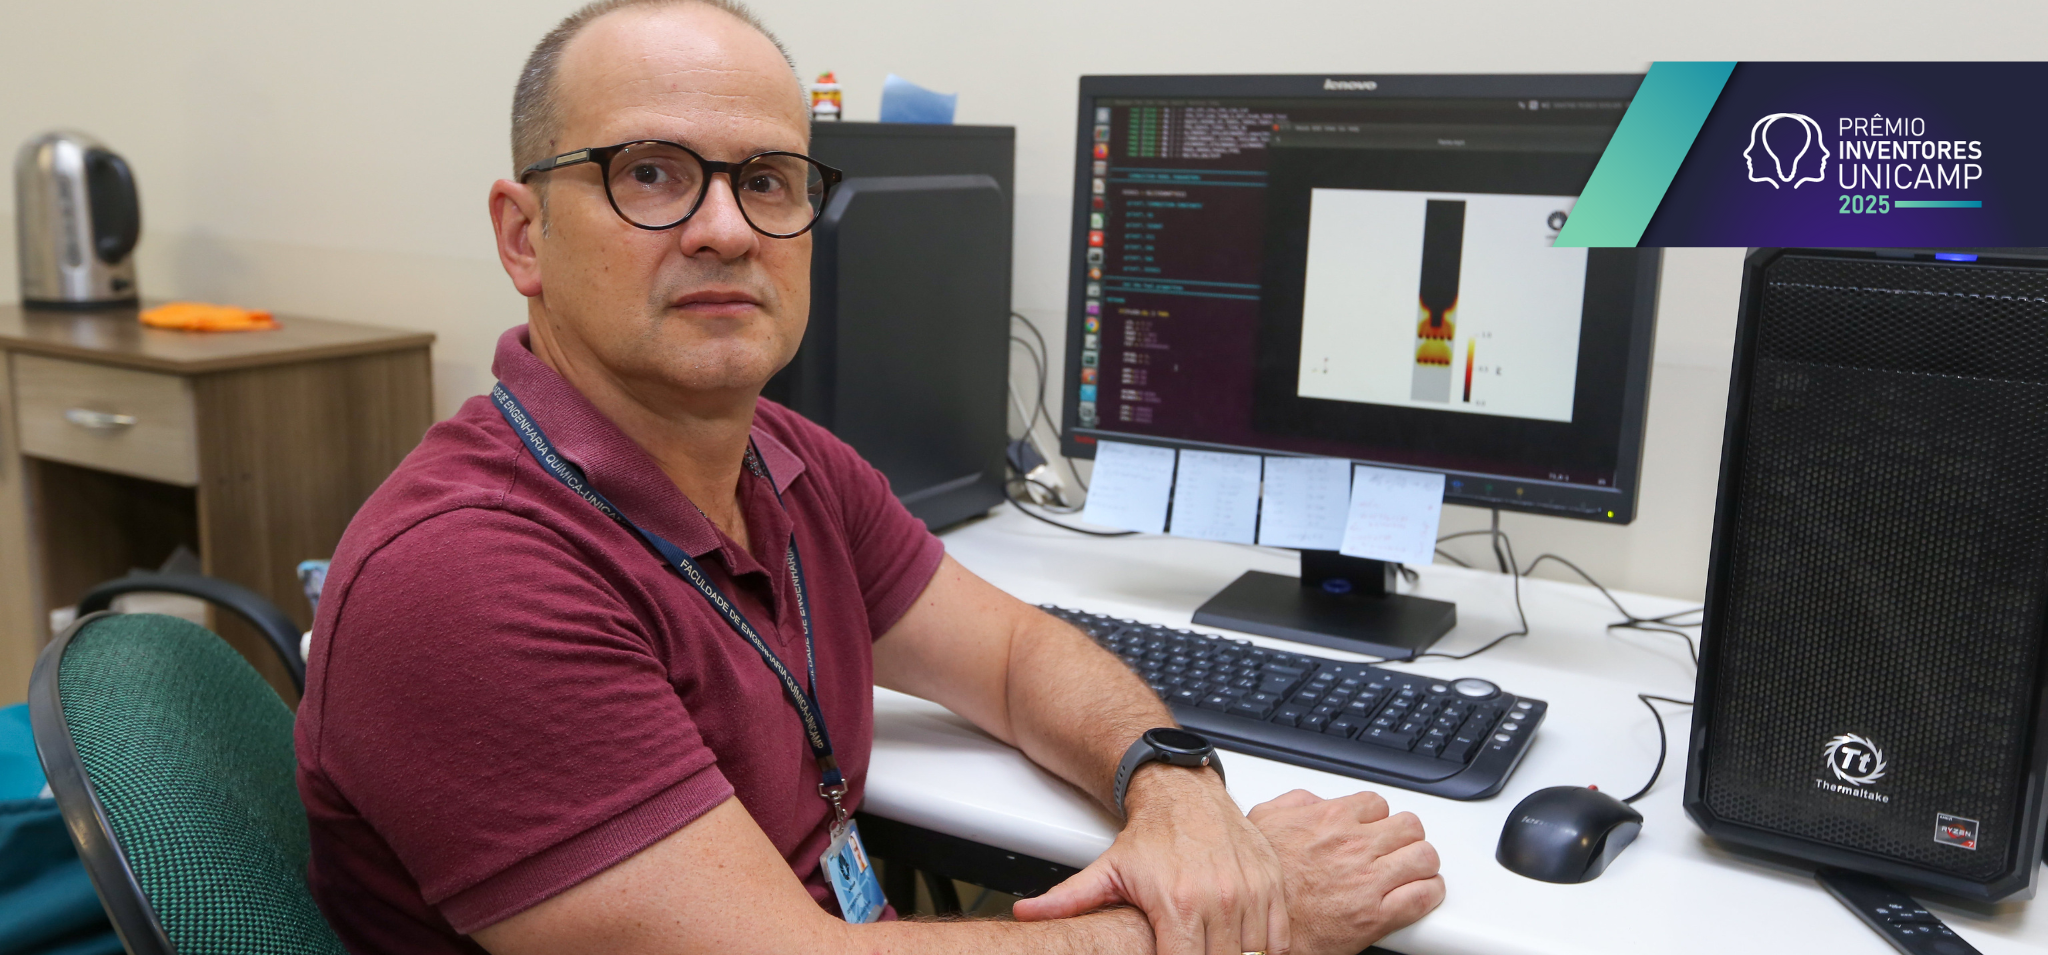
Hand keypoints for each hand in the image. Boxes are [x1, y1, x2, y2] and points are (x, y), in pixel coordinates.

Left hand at [1013, 765, 1288, 954]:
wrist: (1184, 791)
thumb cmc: (1151, 834)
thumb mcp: (1106, 869)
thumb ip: (1068, 899)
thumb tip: (1024, 914)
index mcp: (1178, 905)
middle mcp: (1219, 900)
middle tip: (1189, 953)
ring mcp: (1250, 894)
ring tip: (1211, 950)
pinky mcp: (1272, 887)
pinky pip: (1278, 940)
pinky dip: (1265, 952)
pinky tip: (1242, 951)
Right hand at [1248, 789, 1443, 954]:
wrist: (1258, 928)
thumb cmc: (1263, 881)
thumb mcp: (1265, 820)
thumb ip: (1296, 802)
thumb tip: (1317, 801)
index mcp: (1331, 819)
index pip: (1378, 805)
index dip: (1379, 819)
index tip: (1375, 831)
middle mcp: (1354, 845)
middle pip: (1410, 827)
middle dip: (1406, 837)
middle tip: (1398, 849)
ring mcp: (1368, 880)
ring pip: (1424, 857)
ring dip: (1421, 863)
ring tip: (1413, 871)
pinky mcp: (1376, 916)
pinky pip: (1422, 897)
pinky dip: (1428, 893)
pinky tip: (1420, 894)